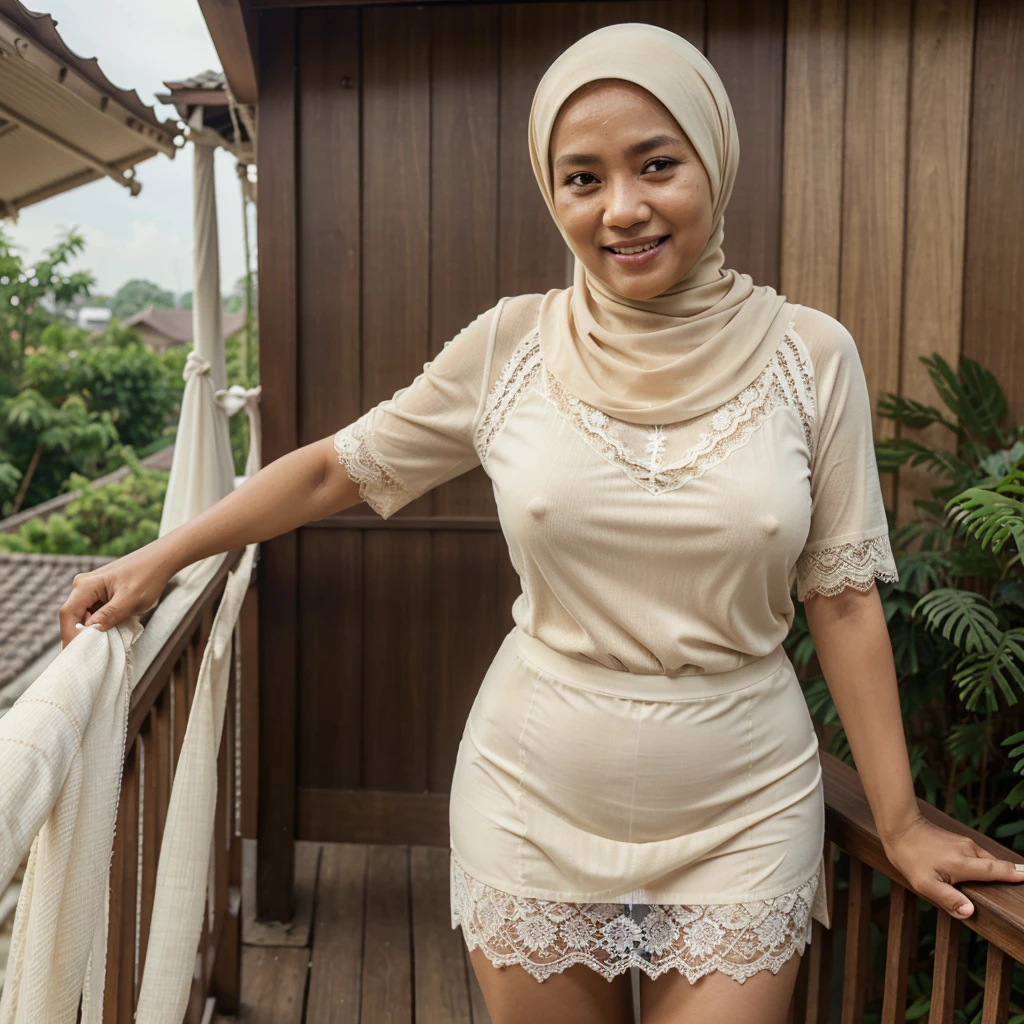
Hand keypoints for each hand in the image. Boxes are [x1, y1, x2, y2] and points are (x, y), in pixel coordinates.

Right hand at [59, 544, 172, 648]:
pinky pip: (94, 613)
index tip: (78, 654)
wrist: (160, 560)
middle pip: (73, 617)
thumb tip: (90, 632)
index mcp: (86, 585)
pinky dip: (100, 625)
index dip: (70, 636)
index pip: (68, 614)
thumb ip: (109, 615)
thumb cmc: (147, 577)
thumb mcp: (130, 600)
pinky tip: (110, 634)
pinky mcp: (100, 594)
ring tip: (102, 647)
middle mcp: (83, 587)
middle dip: (80, 636)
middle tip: (89, 657)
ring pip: (84, 617)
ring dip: (92, 632)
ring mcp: (91, 590)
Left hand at [881, 813, 1023, 918]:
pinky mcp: (960, 841)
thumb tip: (971, 912)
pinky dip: (988, 865)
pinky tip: (988, 872)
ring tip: (1013, 881)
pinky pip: (980, 856)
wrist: (899, 826)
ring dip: (1000, 870)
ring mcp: (964, 843)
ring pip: (988, 860)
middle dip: (1013, 875)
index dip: (1018, 875)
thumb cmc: (910, 856)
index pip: (998, 871)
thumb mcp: (924, 884)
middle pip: (998, 866)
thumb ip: (948, 899)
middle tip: (1023, 884)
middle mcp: (969, 850)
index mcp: (964, 863)